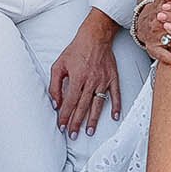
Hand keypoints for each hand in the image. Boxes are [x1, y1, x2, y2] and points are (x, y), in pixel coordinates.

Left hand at [49, 11, 122, 135]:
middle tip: (73, 134)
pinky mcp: (112, 78)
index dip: (65, 116)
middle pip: (82, 107)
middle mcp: (91, 81)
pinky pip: (115, 94)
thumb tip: (56, 102)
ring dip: (93, 119)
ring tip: (89, 131)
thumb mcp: (59, 64)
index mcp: (77, 78)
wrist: (95, 36)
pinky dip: (115, 106)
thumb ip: (55, 84)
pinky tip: (114, 117)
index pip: (69, 102)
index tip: (62, 126)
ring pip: (97, 104)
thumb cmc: (76, 49)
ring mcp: (103, 81)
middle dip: (76, 122)